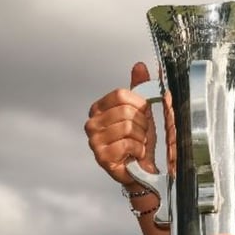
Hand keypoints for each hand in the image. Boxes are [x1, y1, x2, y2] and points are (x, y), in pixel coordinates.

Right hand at [84, 62, 175, 185]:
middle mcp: (91, 123)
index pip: (121, 95)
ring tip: (137, 144)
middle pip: (125, 111)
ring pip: (128, 127)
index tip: (142, 114)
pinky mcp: (101, 157)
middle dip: (142, 123)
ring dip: (141, 138)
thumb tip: (140, 65)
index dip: (139, 104)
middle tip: (140, 134)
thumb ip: (140, 87)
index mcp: (98, 109)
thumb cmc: (139, 141)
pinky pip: (127, 143)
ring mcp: (94, 141)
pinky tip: (134, 155)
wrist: (141, 169)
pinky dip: (138, 150)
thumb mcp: (141, 111)